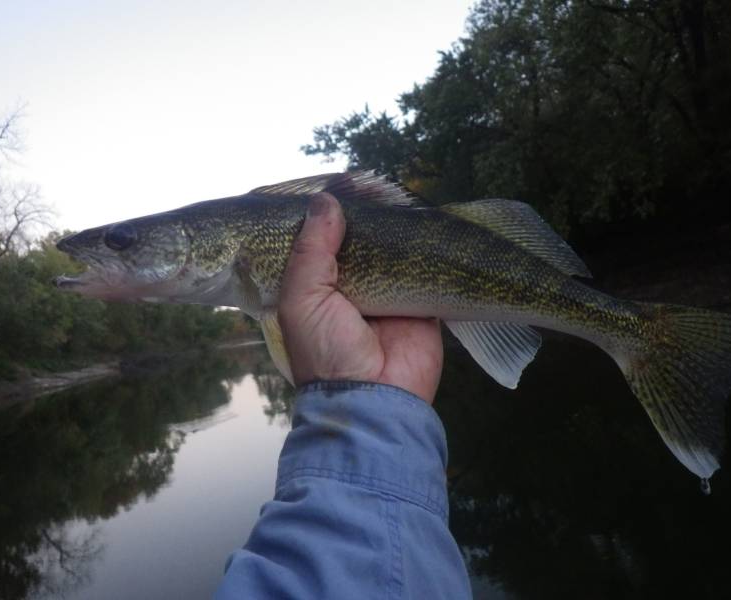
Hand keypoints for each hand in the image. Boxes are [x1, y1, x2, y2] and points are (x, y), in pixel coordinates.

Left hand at [278, 193, 442, 403]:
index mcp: (314, 290)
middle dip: (366, 217)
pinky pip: (424, 268)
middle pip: (357, 242)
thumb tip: (325, 201)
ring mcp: (386, 295)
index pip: (317, 243)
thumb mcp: (303, 300)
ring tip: (400, 199)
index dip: (326, 216)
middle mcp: (349, 289)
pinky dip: (426, 250)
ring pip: (391, 251)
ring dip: (396, 230)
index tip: (338, 188)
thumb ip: (311, 250)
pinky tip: (426, 225)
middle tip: (376, 188)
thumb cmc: (328, 354)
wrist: (376, 401)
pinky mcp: (420, 301)